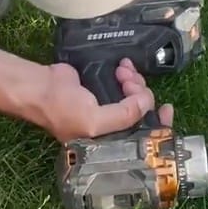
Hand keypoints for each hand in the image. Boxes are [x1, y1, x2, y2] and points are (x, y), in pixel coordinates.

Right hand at [39, 58, 173, 142]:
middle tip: (132, 82)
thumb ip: (126, 115)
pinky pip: (126, 83)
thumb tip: (148, 102)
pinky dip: (129, 74)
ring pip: (136, 95)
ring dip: (135, 81)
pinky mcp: (105, 88)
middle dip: (143, 94)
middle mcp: (112, 126)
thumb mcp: (95, 121)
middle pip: (143, 112)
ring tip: (124, 72)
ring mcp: (109, 106)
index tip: (167, 107)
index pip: (144, 137)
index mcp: (111, 141)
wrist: (41, 87)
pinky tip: (124, 67)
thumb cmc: (63, 110)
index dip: (159, 123)